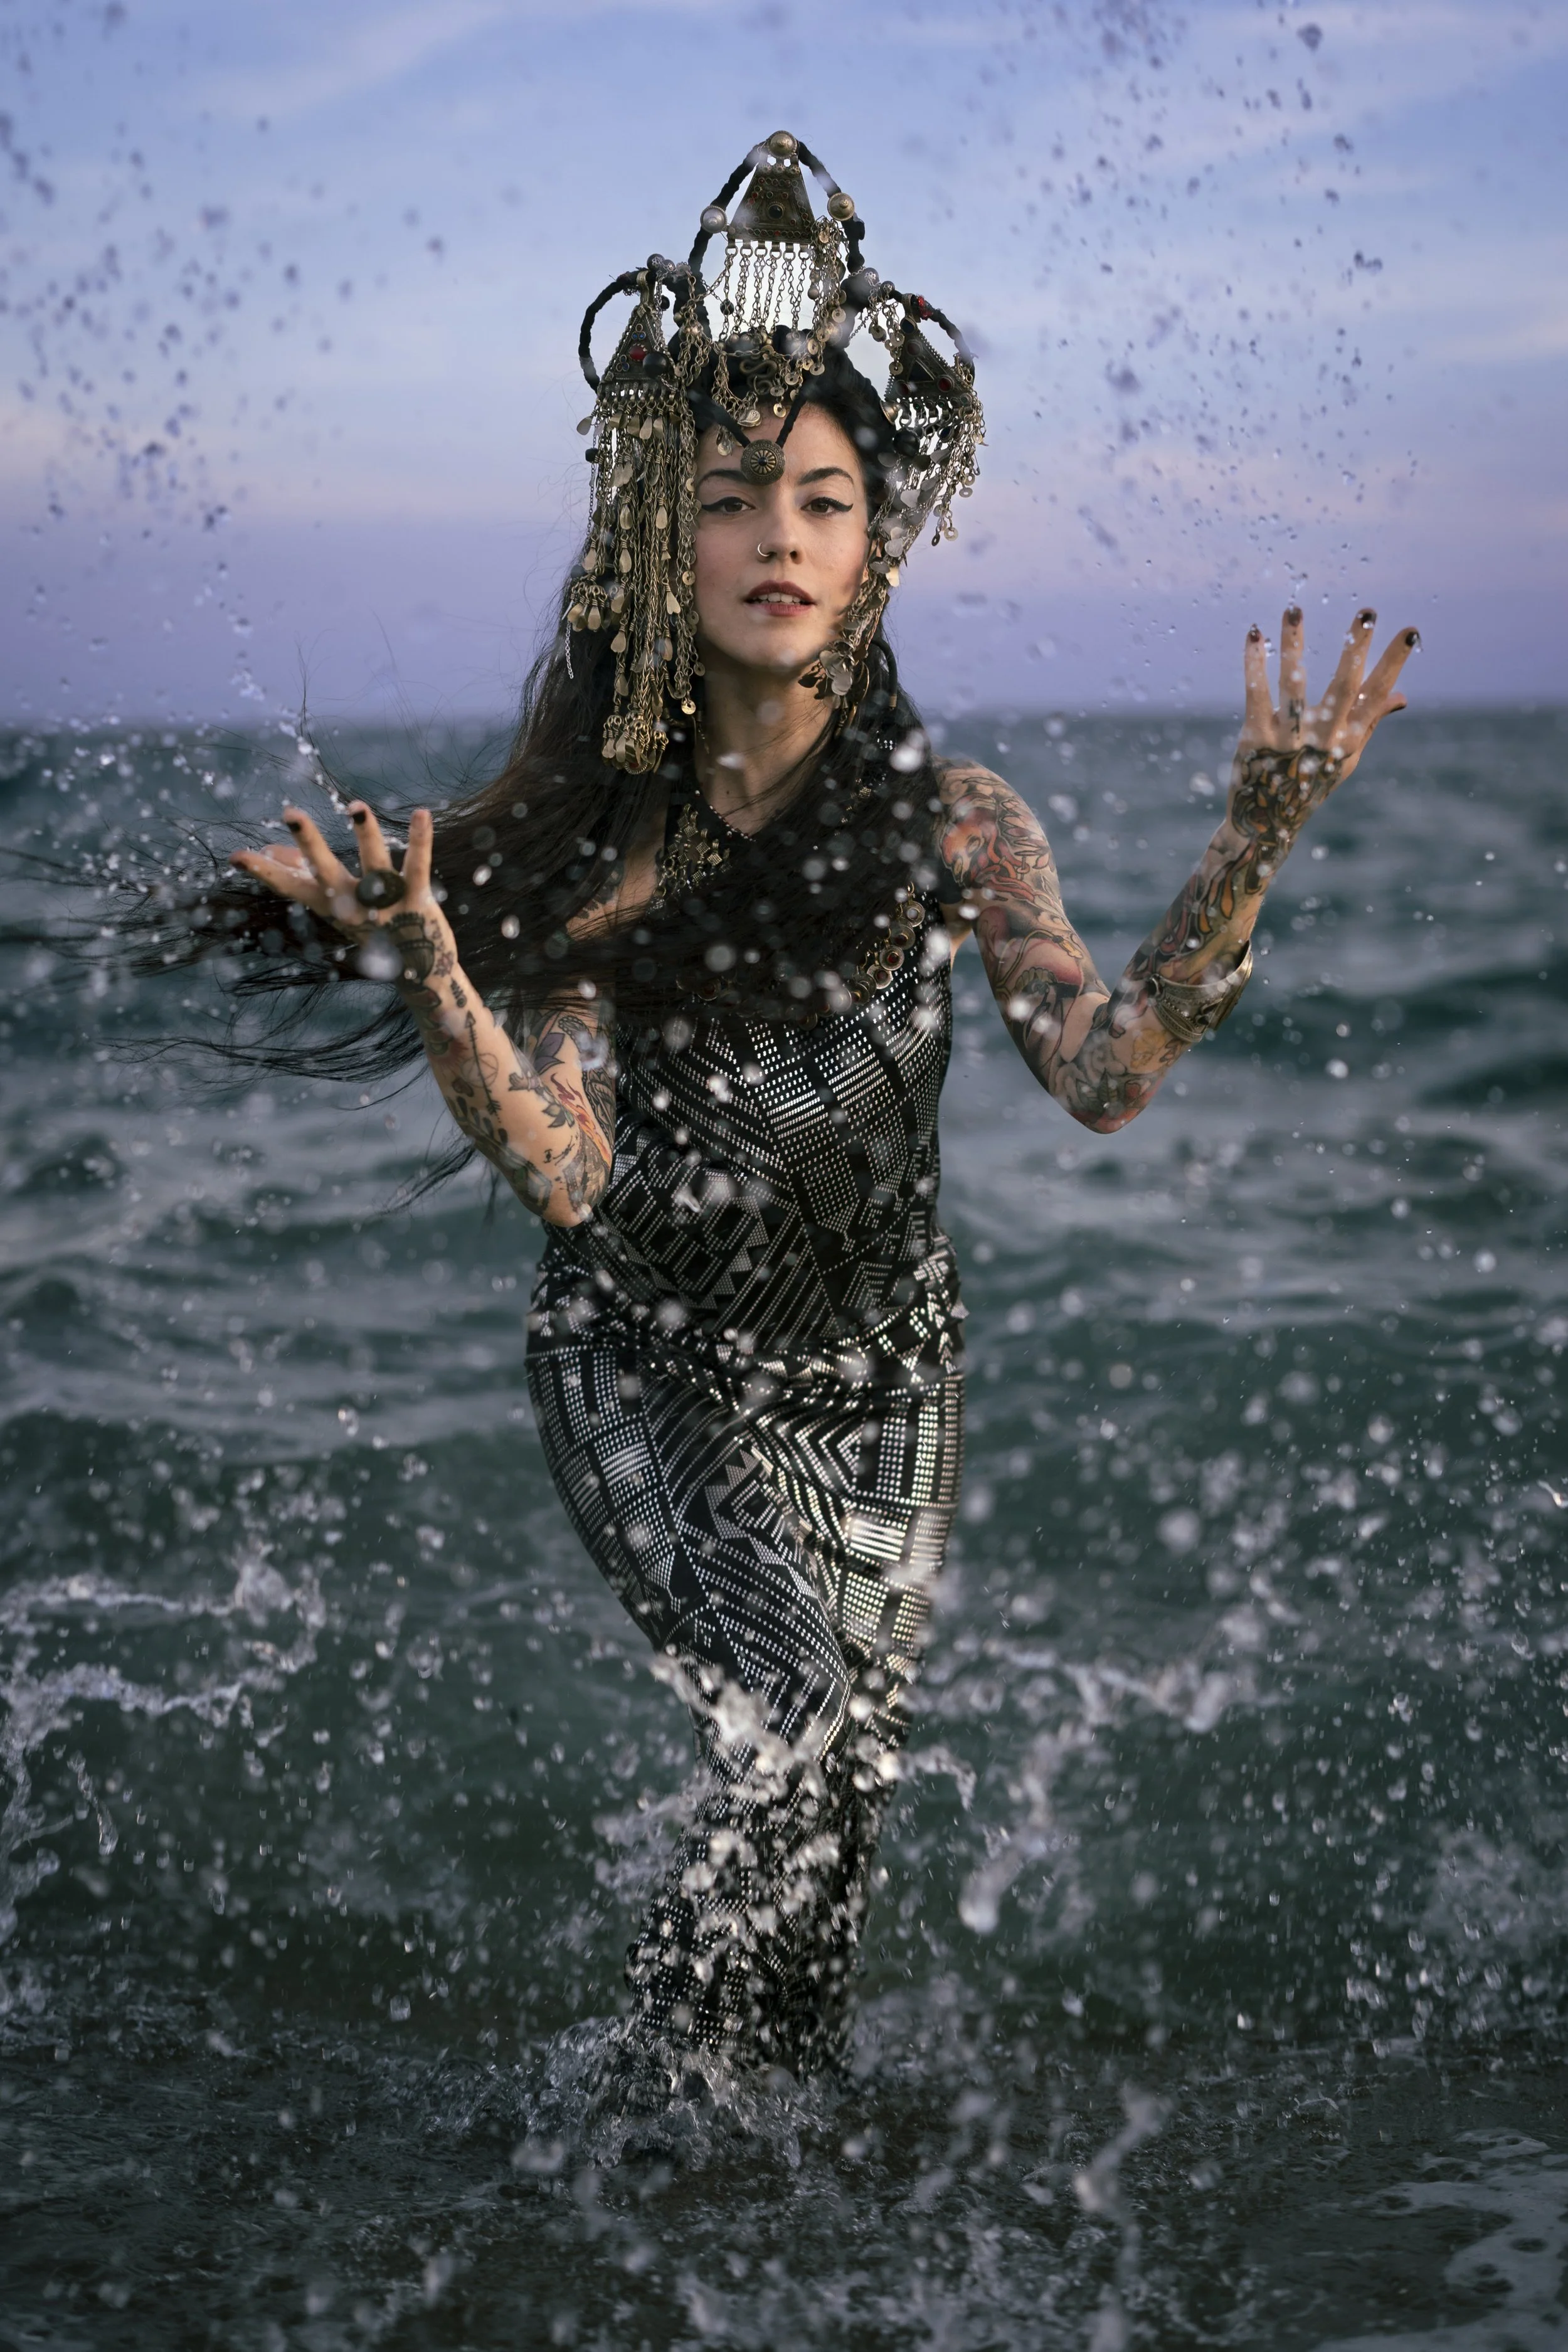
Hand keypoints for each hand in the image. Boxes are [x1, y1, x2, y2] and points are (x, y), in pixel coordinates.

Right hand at [232, 801, 447, 984]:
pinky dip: (420, 840)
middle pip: (326, 871)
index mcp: (330, 905)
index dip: (265, 872)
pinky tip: (420, 813)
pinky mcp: (417, 900)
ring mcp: (386, 903)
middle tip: (290, 813)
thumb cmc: (371, 928)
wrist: (421, 972)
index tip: (237, 856)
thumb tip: (268, 849)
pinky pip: (417, 866)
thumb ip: (302, 873)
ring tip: (357, 805)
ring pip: (374, 863)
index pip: (291, 887)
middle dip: (309, 842)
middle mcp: (353, 904)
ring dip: (366, 834)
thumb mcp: (333, 903)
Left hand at [1236, 604, 1418, 789]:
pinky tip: (1255, 633)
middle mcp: (1321, 740)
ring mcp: (1287, 739)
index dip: (1393, 665)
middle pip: (1342, 688)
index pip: (1375, 697)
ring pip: (1293, 684)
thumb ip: (1369, 721)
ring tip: (1294, 610)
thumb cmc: (1310, 782)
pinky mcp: (1254, 736)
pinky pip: (1256, 692)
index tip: (1410, 633)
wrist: (1265, 823)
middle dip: (1356, 650)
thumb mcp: (1345, 757)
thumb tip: (1402, 694)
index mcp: (1348, 742)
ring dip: (1293, 644)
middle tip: (1368, 614)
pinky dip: (1255, 662)